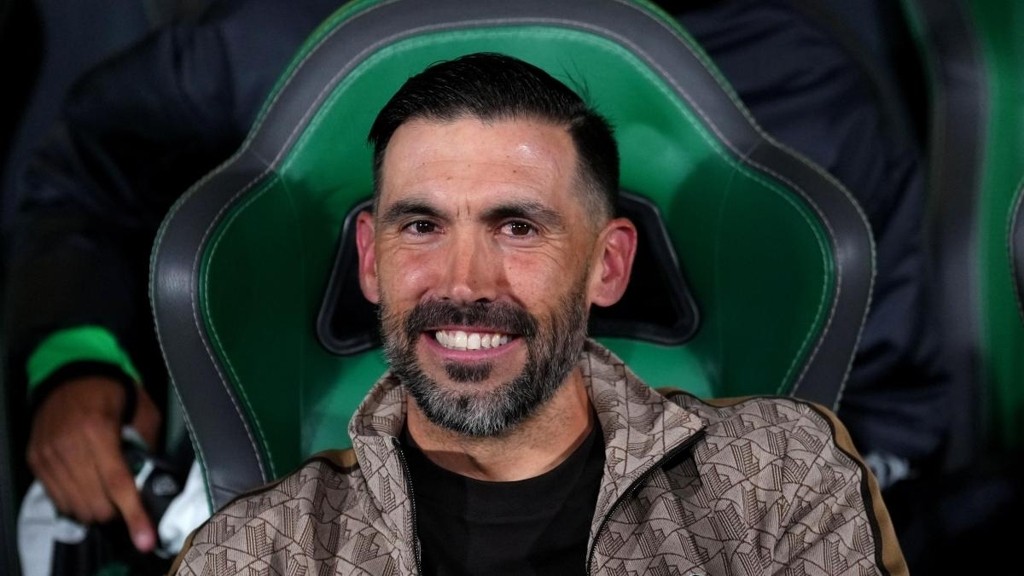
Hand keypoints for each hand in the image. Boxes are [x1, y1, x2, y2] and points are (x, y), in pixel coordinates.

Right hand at [26, 375, 162, 551]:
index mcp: (99, 432)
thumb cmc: (114, 392)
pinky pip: (57, 497)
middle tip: (126, 502)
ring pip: (75, 505)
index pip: (119, 484)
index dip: (134, 514)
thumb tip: (156, 477)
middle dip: (115, 511)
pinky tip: (87, 489)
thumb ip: (149, 443)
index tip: (145, 540)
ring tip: (106, 495)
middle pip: (96, 502)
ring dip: (95, 509)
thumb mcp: (143, 409)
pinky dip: (75, 501)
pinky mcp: (36, 460)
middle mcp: (69, 446)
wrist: (71, 374)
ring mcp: (48, 455)